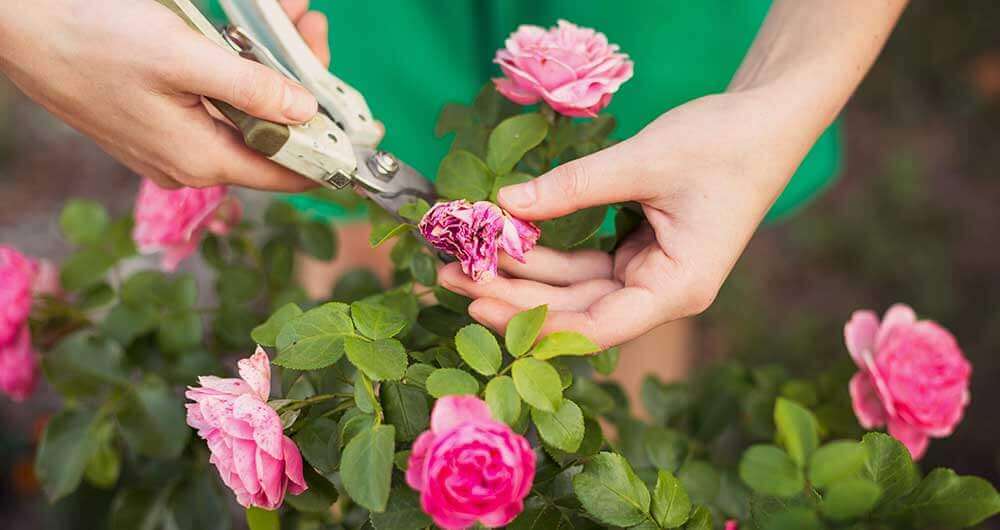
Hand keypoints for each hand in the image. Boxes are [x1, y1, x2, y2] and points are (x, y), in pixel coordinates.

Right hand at [0, 0, 329, 189]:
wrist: (13, 24)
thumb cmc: (88, 37)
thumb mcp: (182, 56)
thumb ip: (251, 88)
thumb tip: (306, 112)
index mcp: (201, 158)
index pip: (287, 173)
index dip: (329, 152)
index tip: (361, 128)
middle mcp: (190, 162)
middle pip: (269, 134)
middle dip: (300, 82)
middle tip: (310, 27)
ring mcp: (171, 143)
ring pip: (243, 112)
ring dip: (269, 66)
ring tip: (287, 16)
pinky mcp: (156, 120)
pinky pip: (214, 100)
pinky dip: (236, 67)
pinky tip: (244, 32)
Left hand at [438, 90, 814, 347]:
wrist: (766, 120)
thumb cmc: (722, 144)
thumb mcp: (643, 162)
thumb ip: (572, 187)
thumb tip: (504, 203)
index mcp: (677, 289)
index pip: (595, 326)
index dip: (535, 321)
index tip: (479, 304)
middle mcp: (661, 293)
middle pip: (575, 311)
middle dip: (513, 295)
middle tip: (451, 276)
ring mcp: (648, 275)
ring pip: (574, 288)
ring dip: (523, 274)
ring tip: (463, 260)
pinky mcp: (638, 254)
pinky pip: (583, 263)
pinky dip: (546, 251)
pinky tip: (505, 239)